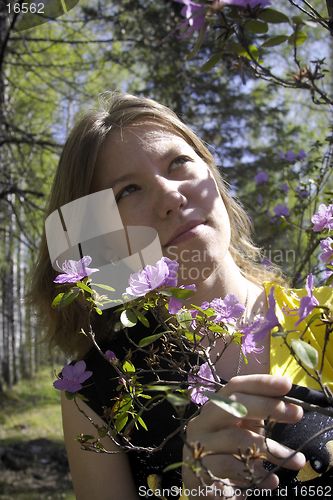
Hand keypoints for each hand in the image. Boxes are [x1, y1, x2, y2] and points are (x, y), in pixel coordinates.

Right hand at [183, 374, 305, 495]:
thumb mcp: (243, 430)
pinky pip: (233, 470)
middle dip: (267, 407)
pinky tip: (272, 480)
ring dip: (271, 449)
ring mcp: (200, 447)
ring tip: (296, 460)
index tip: (286, 385)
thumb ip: (258, 417)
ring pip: (236, 439)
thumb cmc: (228, 451)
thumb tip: (290, 406)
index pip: (235, 387)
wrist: (203, 487)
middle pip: (233, 406)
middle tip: (296, 414)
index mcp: (214, 407)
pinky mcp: (202, 473)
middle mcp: (203, 422)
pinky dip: (257, 476)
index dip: (260, 383)